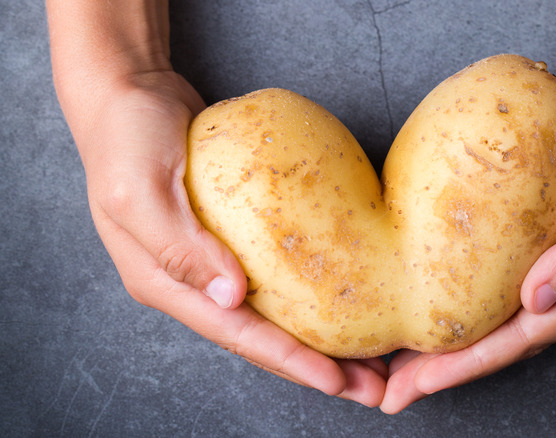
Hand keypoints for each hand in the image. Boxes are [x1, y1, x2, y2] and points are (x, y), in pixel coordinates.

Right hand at [75, 71, 387, 405]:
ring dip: (317, 339)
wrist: (126, 94)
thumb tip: (230, 296)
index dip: (289, 361)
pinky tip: (340, 300)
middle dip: (313, 367)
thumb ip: (180, 246)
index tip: (337, 382)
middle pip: (259, 337)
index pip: (237, 333)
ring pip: (271, 314)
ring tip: (367, 358)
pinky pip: (274, 277)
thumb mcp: (139, 188)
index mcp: (164, 282)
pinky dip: (308, 296)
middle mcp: (189, 282)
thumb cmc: (126, 135)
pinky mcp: (229, 237)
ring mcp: (209, 262)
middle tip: (370, 387)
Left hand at [380, 75, 555, 412]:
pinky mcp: (539, 242)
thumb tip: (537, 303)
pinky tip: (431, 297)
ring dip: (452, 340)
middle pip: (503, 340)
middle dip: (449, 368)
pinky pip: (494, 280)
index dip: (471, 364)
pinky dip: (461, 298)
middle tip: (395, 390)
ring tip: (403, 358)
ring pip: (496, 317)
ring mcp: (555, 268)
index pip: (523, 340)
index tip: (422, 383)